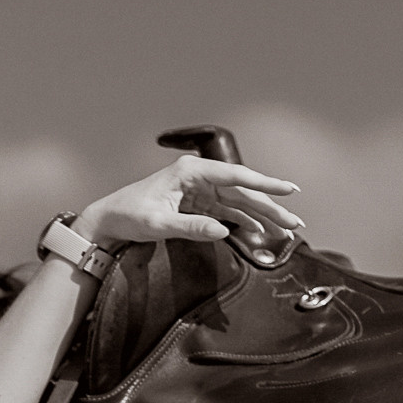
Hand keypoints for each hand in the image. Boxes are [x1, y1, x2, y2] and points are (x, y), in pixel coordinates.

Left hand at [75, 156, 300, 249]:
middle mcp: (198, 177)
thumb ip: (191, 227)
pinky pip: (226, 212)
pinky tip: (260, 231)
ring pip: (238, 203)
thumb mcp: (158, 223)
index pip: (236, 176)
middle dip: (270, 207)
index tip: (289, 191)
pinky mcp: (196, 205)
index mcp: (190, 171)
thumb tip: (224, 230)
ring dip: (261, 216)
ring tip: (285, 229)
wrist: (108, 221)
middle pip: (242, 191)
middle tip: (295, 222)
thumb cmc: (127, 215)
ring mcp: (199, 191)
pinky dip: (243, 222)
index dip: (265, 184)